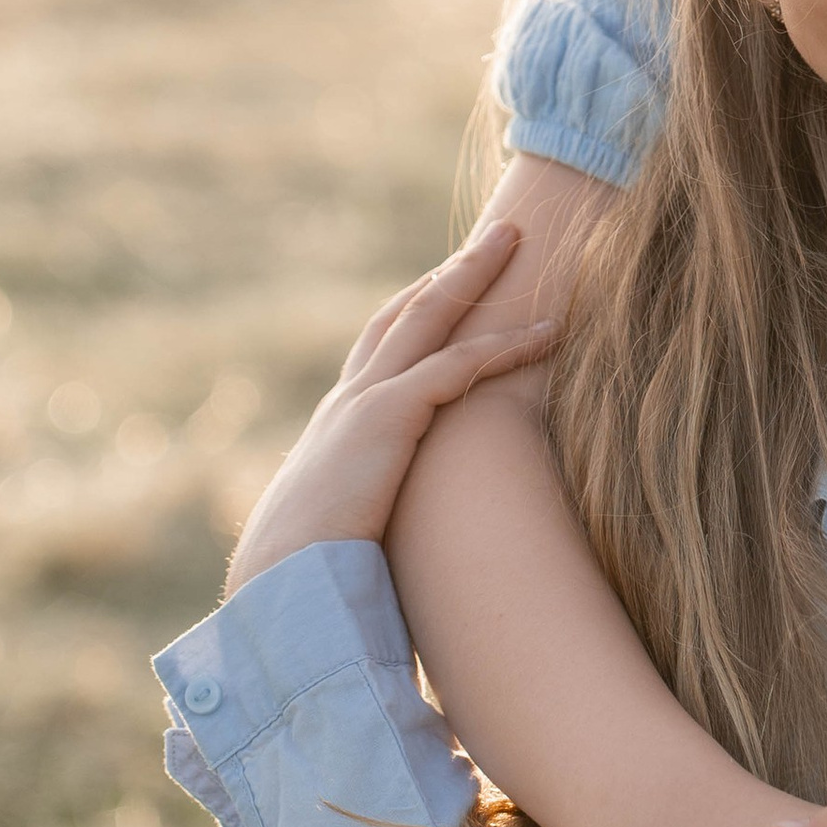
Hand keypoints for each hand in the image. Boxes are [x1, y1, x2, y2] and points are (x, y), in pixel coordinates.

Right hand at [225, 220, 559, 593]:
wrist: (278, 590)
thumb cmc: (310, 582)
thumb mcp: (346, 536)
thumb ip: (369, 520)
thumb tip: (394, 544)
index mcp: (338, 426)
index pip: (381, 346)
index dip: (418, 309)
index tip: (452, 281)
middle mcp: (348, 400)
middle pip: (406, 311)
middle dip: (451, 270)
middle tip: (494, 236)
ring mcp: (364, 402)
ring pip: (428, 316)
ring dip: (474, 274)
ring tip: (516, 239)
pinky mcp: (386, 418)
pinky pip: (458, 366)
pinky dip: (506, 345)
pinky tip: (549, 334)